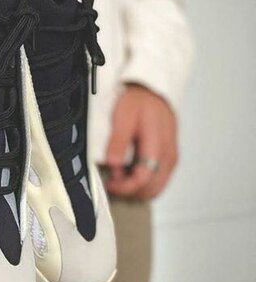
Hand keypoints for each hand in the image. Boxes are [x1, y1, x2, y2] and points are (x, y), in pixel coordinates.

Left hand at [105, 84, 177, 198]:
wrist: (151, 91)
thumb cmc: (138, 101)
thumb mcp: (123, 116)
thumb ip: (118, 141)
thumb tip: (112, 164)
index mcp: (158, 146)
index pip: (144, 178)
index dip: (125, 186)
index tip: (110, 184)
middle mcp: (169, 155)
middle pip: (152, 188)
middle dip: (130, 190)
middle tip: (112, 181)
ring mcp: (171, 157)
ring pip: (157, 187)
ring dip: (137, 187)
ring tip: (119, 176)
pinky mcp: (169, 157)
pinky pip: (158, 178)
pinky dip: (144, 182)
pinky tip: (130, 173)